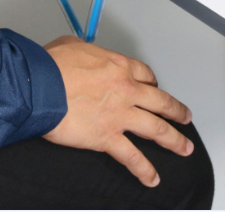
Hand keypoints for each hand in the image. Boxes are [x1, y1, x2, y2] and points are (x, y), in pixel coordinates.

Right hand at [42, 36, 193, 186]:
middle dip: (176, 111)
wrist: (39, 86)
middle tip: (185, 117)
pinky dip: (144, 170)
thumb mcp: (73, 45)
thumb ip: (85, 52)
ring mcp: (120, 115)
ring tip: (184, 148)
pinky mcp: (107, 137)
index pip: (146, 75)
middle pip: (161, 101)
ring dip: (173, 140)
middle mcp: (126, 89)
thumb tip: (81, 54)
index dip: (153, 84)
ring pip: (156, 129)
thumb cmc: (51, 65)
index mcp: (118, 66)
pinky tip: (152, 178)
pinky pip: (132, 157)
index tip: (155, 89)